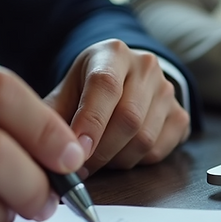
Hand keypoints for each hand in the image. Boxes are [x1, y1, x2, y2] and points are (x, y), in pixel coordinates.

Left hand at [44, 39, 189, 175]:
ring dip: (116, 160)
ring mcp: (168, 91)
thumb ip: (51, 117)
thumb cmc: (89, 88)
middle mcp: (146, 67)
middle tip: (80, 168)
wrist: (124, 79)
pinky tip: (121, 153)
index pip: (105, 86)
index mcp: (113, 53)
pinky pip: (159, 151)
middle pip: (129, 118)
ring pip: (144, 139)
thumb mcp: (66, 91)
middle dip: (101, 152)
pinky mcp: (180, 115)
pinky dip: (136, 161)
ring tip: (99, 157)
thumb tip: (39, 152)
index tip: (75, 151)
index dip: (90, 122)